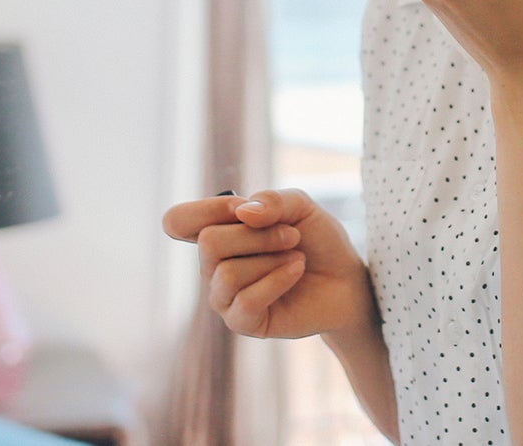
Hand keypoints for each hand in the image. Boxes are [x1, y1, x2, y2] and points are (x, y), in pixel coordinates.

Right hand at [163, 189, 375, 341]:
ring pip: (227, 272)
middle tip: (291, 236)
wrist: (345, 280)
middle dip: (257, 234)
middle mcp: (212, 266)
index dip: (208, 209)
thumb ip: (272, 200)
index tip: (244, 207)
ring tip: (297, 256)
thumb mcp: (300, 206)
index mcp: (216, 233)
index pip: (177, 221)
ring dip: (271, 257)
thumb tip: (242, 213)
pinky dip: (277, 279)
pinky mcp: (243, 322)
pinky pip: (246, 300)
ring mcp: (224, 297)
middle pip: (208, 242)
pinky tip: (297, 271)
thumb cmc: (316, 241)